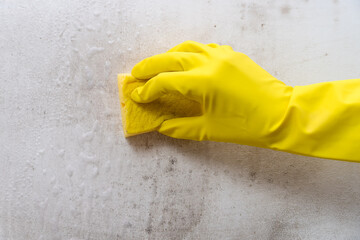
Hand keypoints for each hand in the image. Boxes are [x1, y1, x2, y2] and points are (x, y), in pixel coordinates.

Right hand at [131, 41, 292, 147]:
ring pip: (186, 47)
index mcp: (203, 82)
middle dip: (149, 66)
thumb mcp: (209, 130)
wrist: (281, 115)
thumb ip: (179, 127)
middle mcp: (210, 63)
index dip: (147, 90)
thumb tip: (161, 126)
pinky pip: (205, 48)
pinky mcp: (233, 55)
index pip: (164, 82)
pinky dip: (190, 53)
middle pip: (169, 58)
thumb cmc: (248, 126)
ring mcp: (222, 55)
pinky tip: (187, 63)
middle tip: (136, 73)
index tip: (137, 96)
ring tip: (158, 66)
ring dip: (168, 55)